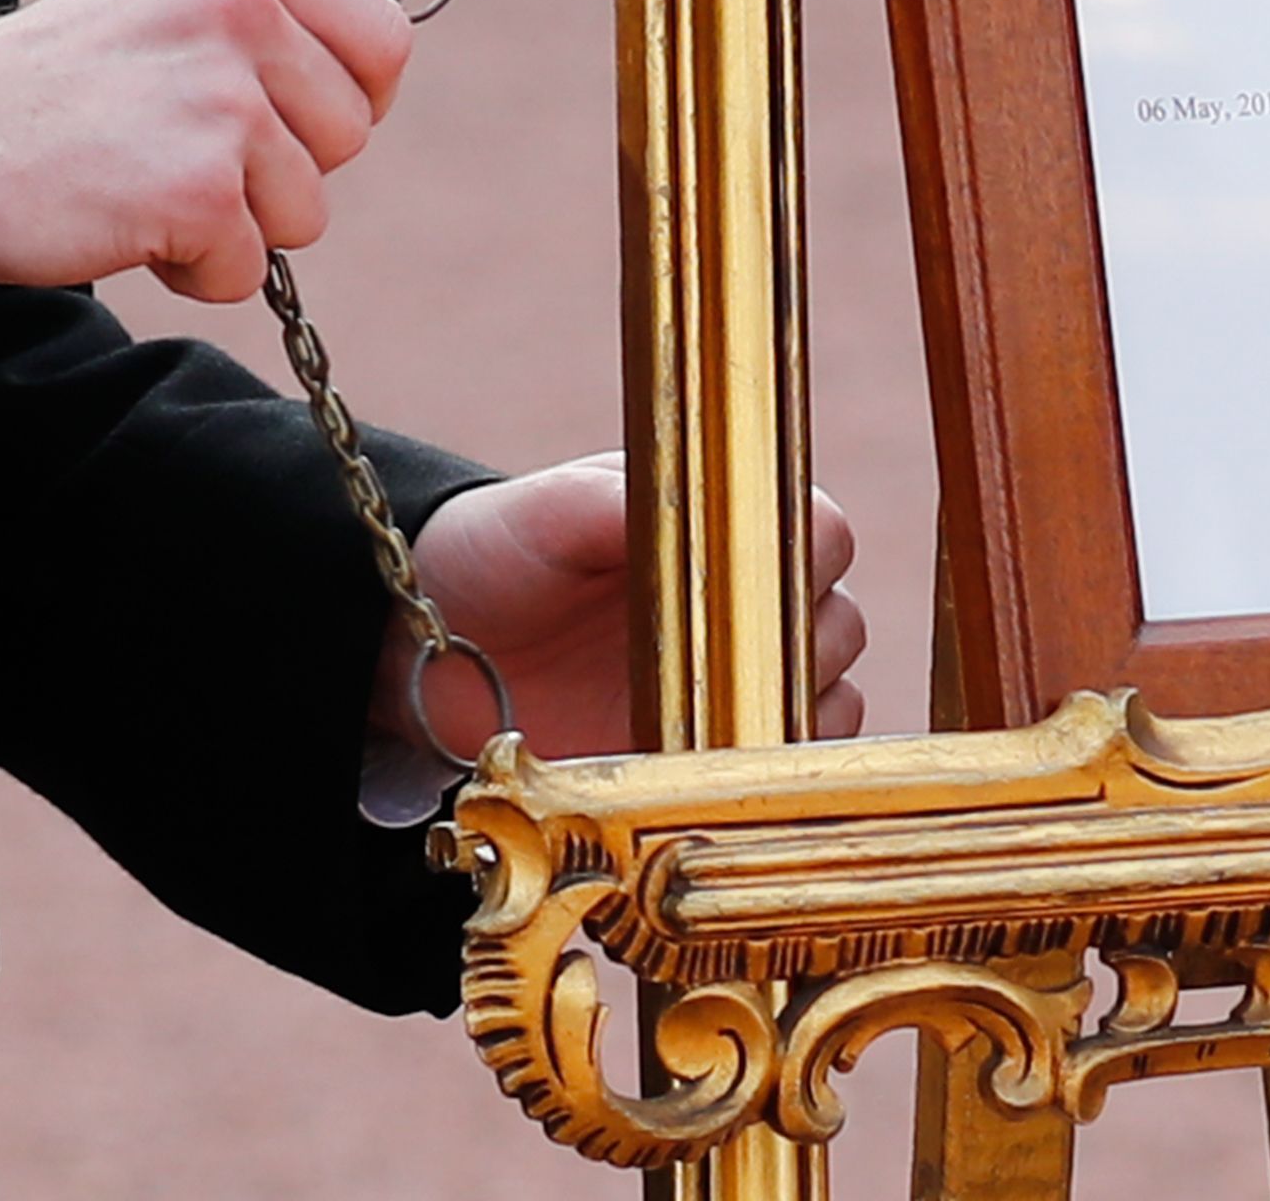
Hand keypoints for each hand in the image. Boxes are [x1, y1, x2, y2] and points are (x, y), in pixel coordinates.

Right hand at [0, 0, 413, 305]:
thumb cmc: (55, 80)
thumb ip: (283, 3)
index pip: (385, 40)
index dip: (346, 100)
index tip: (278, 117)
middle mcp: (241, 2)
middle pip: (353, 132)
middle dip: (282, 168)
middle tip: (177, 149)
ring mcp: (221, 93)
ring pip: (310, 207)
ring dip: (234, 223)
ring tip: (144, 181)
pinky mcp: (196, 183)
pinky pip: (249, 264)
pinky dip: (195, 269)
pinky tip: (124, 222)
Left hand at [384, 460, 866, 758]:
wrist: (430, 643)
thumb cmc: (497, 551)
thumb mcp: (544, 513)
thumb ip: (608, 500)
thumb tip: (673, 497)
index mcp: (732, 530)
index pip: (824, 536)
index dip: (810, 561)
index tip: (761, 584)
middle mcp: (748, 608)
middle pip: (840, 626)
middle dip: (801, 651)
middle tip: (731, 671)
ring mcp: (732, 687)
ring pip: (828, 701)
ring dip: (789, 716)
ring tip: (718, 726)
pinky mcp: (705, 756)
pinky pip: (781, 769)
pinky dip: (769, 772)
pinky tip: (709, 768)